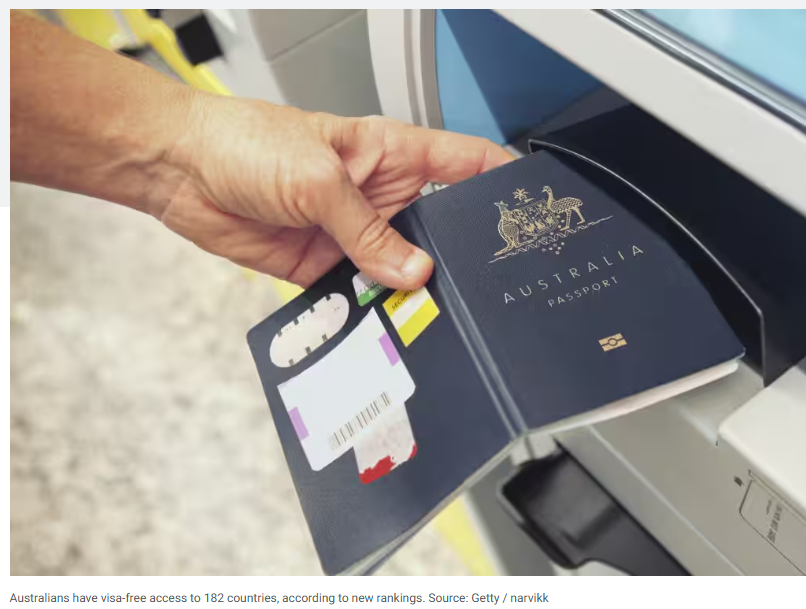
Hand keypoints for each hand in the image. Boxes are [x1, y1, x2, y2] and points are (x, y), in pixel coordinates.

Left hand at [158, 95, 512, 288]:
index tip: (528, 210)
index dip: (501, 181)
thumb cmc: (242, 141)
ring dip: (407, 291)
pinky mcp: (324, 265)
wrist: (178, 169)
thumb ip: (368, 230)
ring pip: (401, 270)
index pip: (466, 162)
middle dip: (453, 256)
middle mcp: (379, 193)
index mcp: (391, 152)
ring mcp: (353, 232)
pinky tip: (377, 323)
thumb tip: (413, 272)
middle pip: (438, 229)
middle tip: (469, 283)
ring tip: (421, 310)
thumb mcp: (317, 180)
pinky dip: (368, 311)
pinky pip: (359, 295)